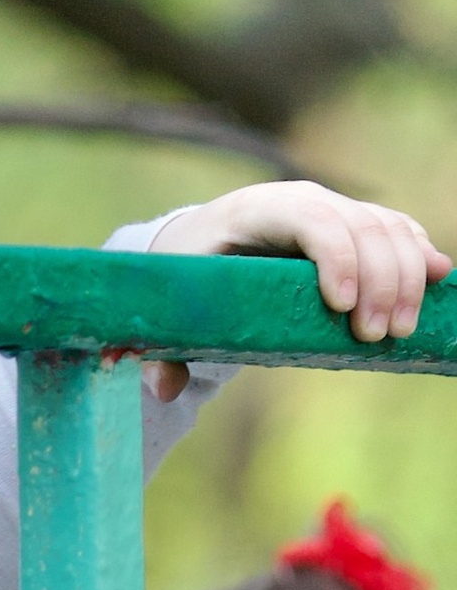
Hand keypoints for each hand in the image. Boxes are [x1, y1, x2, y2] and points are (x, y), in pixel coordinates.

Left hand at [151, 183, 449, 345]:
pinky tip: (438, 282)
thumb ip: (162, 346)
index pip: (309, 220)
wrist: (207, 236)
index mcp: (258, 209)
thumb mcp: (169, 301)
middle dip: (379, 280)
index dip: (334, 257)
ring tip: (401, 332)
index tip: (341, 308)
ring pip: (388, 228)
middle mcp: (305, 199)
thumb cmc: (190, 269)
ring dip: (406, 277)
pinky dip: (419, 256)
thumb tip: (160, 389)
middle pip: (360, 226)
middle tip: (377, 337)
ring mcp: (337, 208)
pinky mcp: (357, 225)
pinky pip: (398, 232)